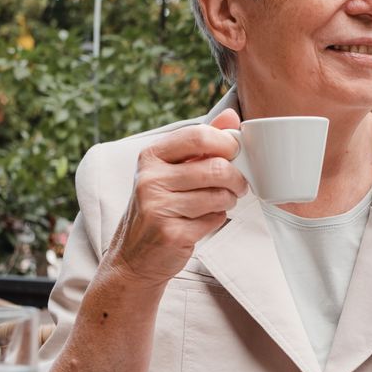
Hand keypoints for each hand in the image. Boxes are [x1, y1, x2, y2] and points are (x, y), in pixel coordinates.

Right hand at [101, 109, 245, 289]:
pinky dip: (216, 220)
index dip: (226, 143)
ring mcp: (158, 207)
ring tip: (219, 202)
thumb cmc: (159, 207)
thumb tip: (231, 115)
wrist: (134, 256)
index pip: (198, 136)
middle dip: (236, 178)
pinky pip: (214, 220)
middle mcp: (150, 179)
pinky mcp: (170, 233)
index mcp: (151, 157)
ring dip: (228, 201)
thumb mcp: (172, 169)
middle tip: (237, 185)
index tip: (234, 153)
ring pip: (219, 196)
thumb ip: (201, 143)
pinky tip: (202, 221)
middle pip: (216, 168)